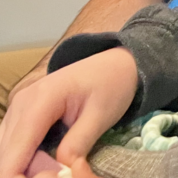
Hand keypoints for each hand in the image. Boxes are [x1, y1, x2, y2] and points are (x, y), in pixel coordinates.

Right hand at [0, 48, 136, 177]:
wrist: (115, 63)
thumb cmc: (112, 84)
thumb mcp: (102, 115)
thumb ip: (78, 143)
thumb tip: (61, 172)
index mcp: (41, 99)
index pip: (16, 149)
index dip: (18, 175)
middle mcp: (21, 103)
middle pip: (7, 154)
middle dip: (24, 173)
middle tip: (57, 175)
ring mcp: (18, 108)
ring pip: (6, 151)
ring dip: (23, 167)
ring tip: (54, 171)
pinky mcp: (21, 115)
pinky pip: (13, 144)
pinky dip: (24, 159)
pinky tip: (46, 165)